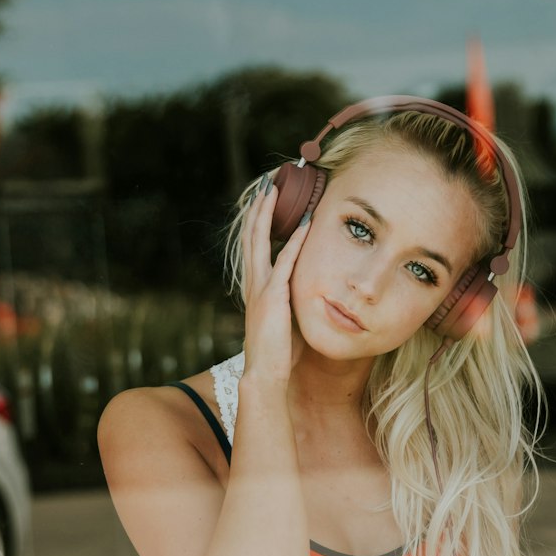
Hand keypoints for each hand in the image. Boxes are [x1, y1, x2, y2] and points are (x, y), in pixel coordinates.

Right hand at [241, 175, 310, 383]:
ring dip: (268, 214)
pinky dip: (294, 241)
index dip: (259, 219)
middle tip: (268, 182)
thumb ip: (289, 299)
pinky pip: (285, 262)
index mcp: (255, 286)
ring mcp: (261, 287)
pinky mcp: (274, 296)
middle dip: (259, 207)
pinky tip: (304, 223)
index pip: (254, 244)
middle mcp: (253, 282)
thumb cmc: (278, 351)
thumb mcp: (283, 318)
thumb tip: (303, 289)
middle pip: (251, 234)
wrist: (265, 373)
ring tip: (275, 189)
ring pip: (260, 241)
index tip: (267, 197)